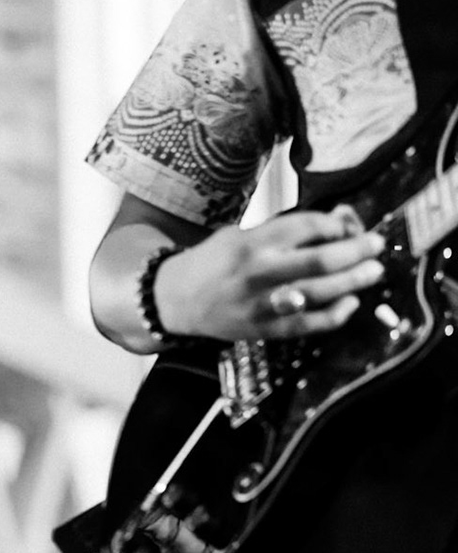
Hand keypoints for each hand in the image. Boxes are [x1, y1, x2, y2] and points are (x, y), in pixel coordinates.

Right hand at [154, 204, 388, 339]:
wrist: (175, 299)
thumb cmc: (213, 262)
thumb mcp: (239, 235)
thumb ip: (281, 232)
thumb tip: (333, 224)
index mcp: (251, 244)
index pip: (306, 227)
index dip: (336, 224)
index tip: (349, 225)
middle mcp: (259, 273)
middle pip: (321, 260)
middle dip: (356, 251)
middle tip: (376, 245)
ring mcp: (263, 303)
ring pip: (321, 292)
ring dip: (354, 281)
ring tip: (373, 271)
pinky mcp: (265, 329)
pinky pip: (310, 323)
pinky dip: (336, 315)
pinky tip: (350, 304)